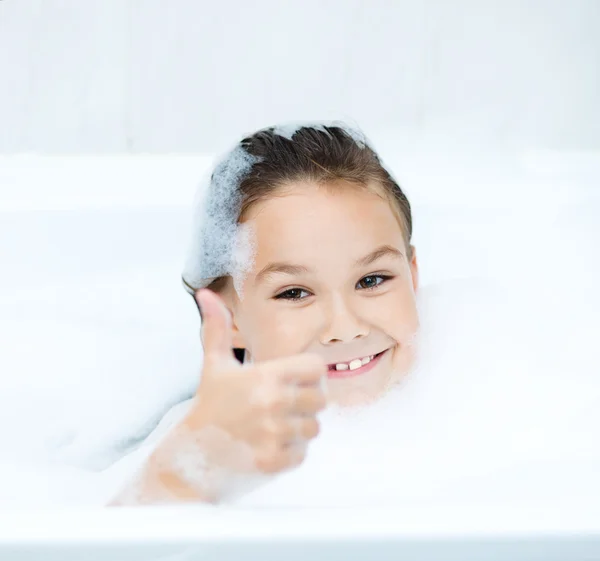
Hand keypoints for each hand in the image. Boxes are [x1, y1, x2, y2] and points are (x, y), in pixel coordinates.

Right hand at [145, 289, 327, 502]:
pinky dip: (289, 452)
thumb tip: (205, 293)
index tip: (291, 382)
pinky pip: (302, 454)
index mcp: (265, 375)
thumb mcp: (214, 364)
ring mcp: (274, 433)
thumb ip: (216, 327)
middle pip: (320, 400)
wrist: (191, 452)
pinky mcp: (272, 460)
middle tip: (281, 407)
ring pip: (313, 429)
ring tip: (273, 427)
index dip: (308, 375)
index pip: (317, 369)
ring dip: (298, 429)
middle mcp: (273, 402)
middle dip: (305, 403)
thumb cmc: (209, 404)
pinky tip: (267, 446)